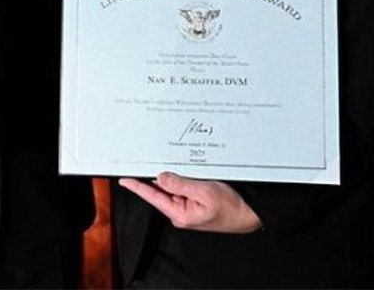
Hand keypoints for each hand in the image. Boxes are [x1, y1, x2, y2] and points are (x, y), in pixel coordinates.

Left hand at [118, 172, 262, 233]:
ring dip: (174, 176)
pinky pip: (183, 187)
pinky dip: (183, 178)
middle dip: (158, 176)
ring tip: (182, 169)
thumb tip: (161, 177)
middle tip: (153, 160)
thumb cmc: (232, 208)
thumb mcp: (205, 192)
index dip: (137, 186)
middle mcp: (180, 211)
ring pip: (173, 186)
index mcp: (179, 213)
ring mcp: (187, 207)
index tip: (124, 179)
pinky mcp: (194, 201)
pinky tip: (189, 173)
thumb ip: (181, 184)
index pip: (153, 196)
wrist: (250, 214)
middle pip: (162, 190)